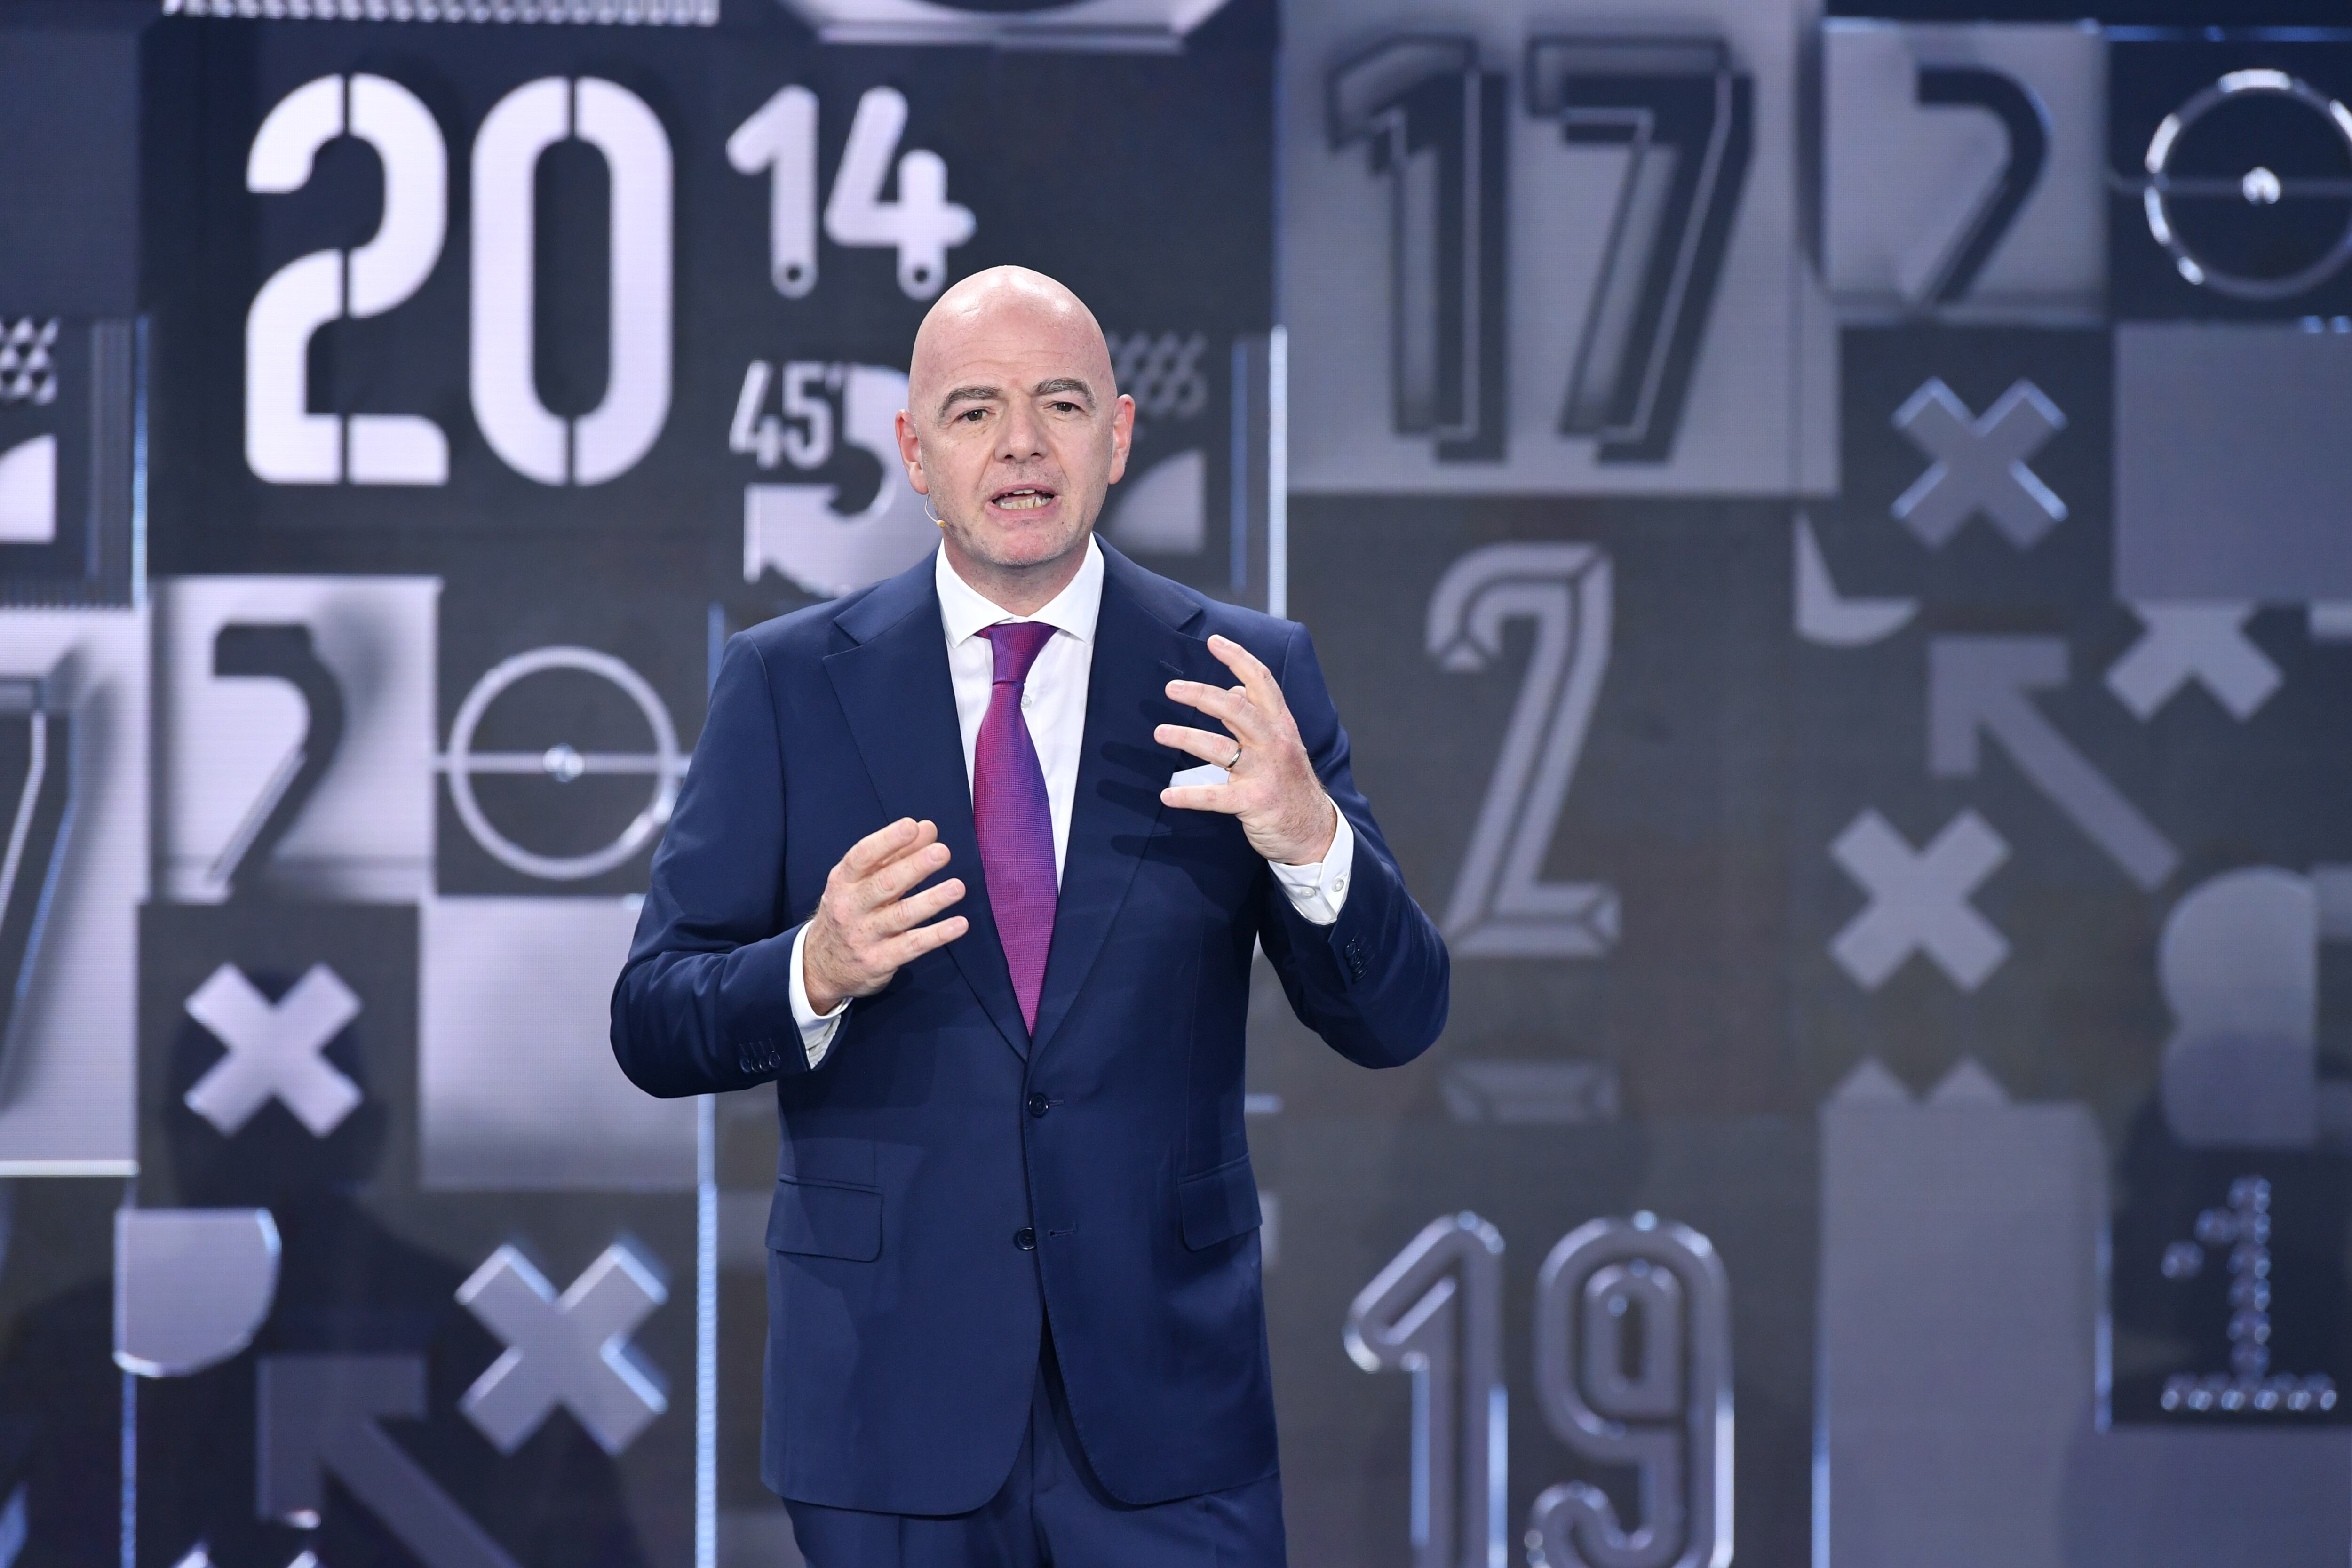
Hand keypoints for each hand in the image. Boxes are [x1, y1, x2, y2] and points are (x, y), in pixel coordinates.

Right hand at [802, 818, 968, 1013]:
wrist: (821, 966)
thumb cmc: (849, 911)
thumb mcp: (861, 882)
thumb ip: (895, 855)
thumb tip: (927, 828)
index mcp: (843, 881)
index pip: (862, 856)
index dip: (887, 840)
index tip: (912, 826)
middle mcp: (850, 907)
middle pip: (884, 884)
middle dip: (914, 867)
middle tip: (942, 853)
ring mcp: (864, 936)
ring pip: (901, 915)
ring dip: (932, 900)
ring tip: (957, 887)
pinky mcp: (879, 961)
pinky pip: (912, 946)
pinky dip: (937, 935)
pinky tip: (959, 924)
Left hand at [1157, 634, 1338, 865]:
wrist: (1314, 830)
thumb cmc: (1290, 783)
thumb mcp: (1281, 742)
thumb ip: (1257, 716)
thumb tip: (1233, 689)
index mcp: (1281, 724)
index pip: (1262, 682)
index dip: (1238, 659)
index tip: (1214, 641)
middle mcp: (1274, 743)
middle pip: (1235, 709)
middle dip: (1201, 695)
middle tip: (1172, 688)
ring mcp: (1264, 772)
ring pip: (1219, 747)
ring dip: (1185, 737)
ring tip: (1160, 732)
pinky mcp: (1253, 802)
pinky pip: (1214, 796)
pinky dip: (1188, 795)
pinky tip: (1167, 796)